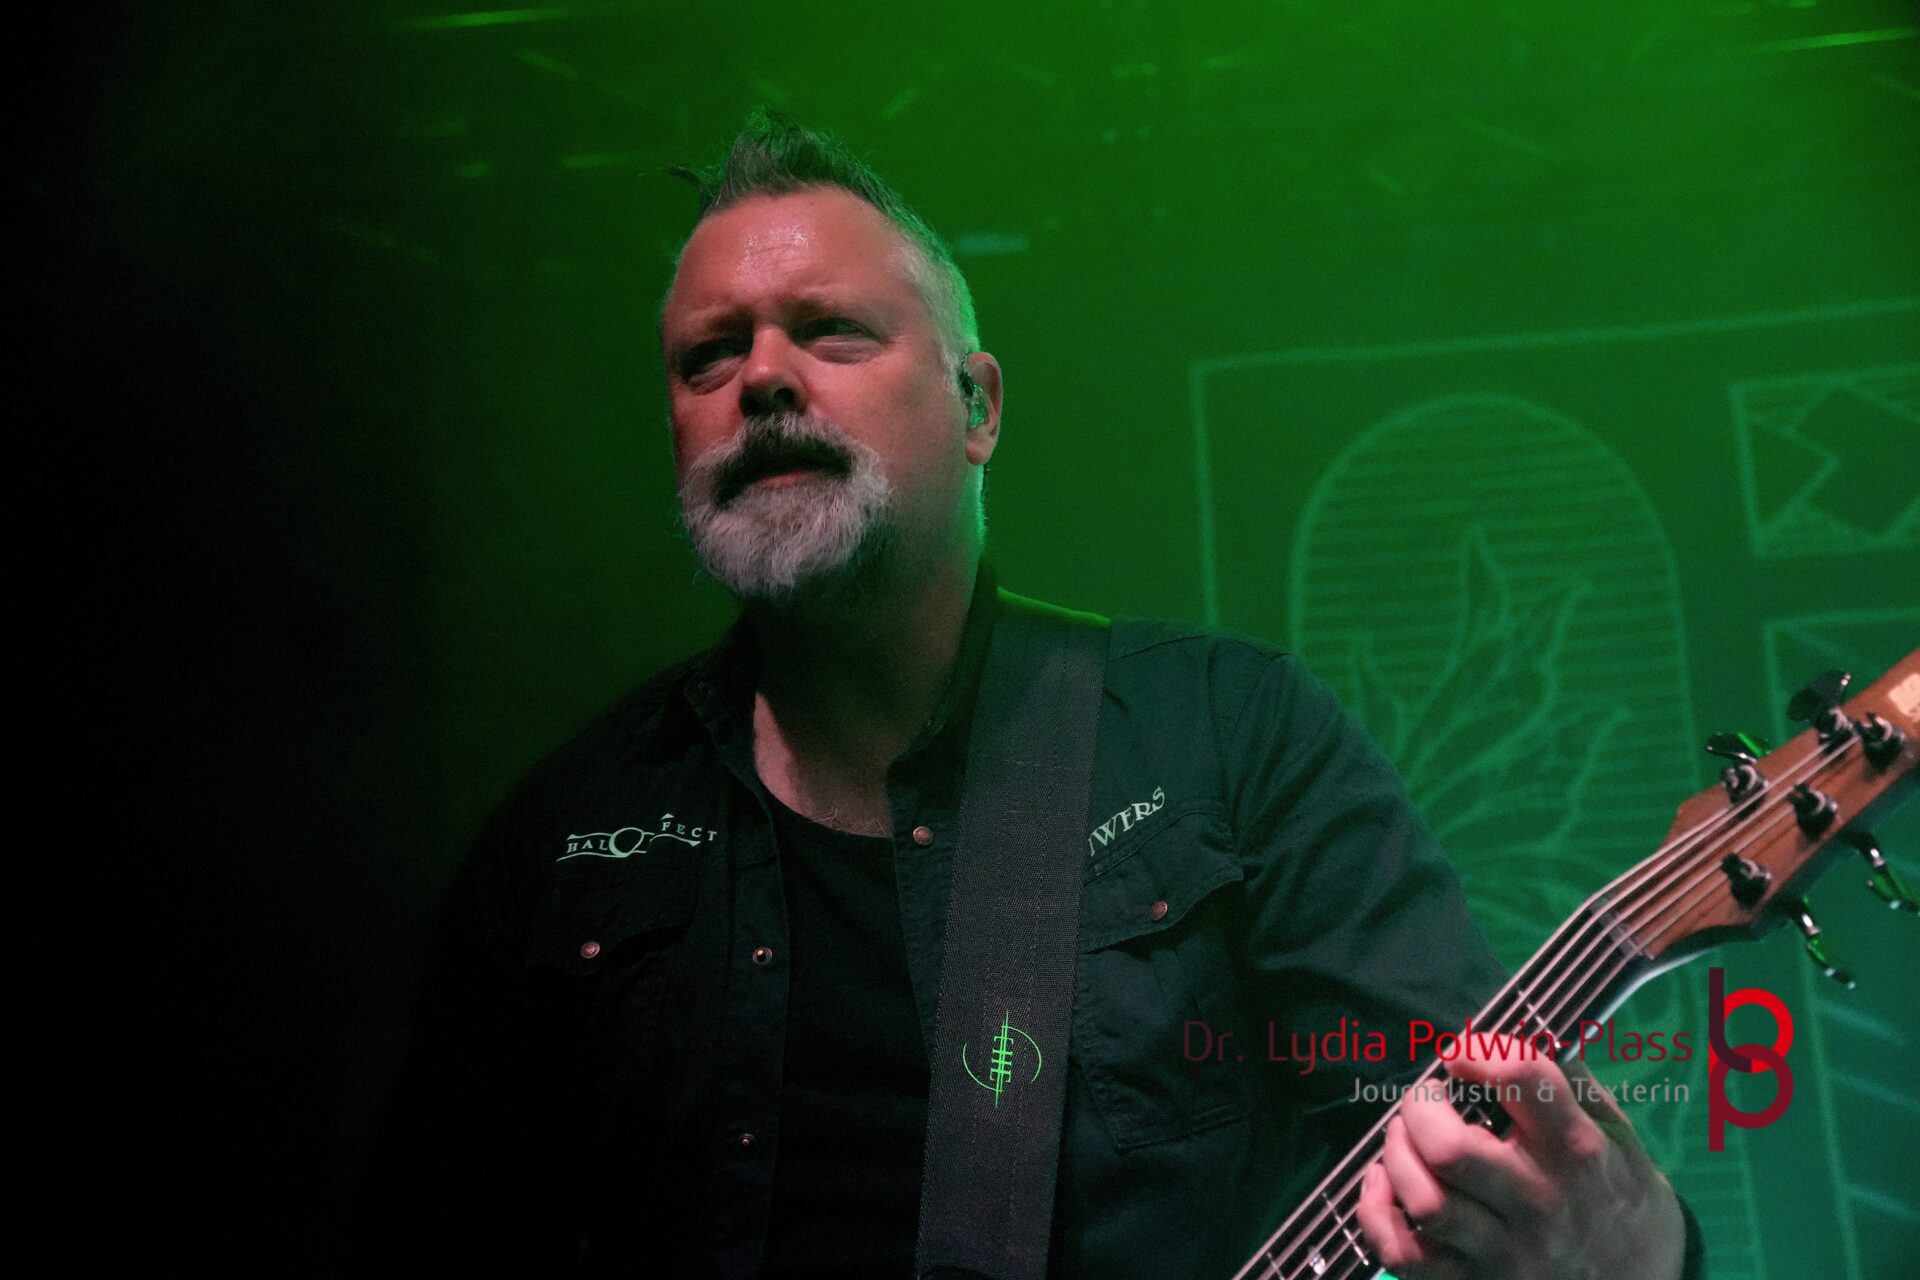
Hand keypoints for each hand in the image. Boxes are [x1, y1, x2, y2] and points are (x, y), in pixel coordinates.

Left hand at [1352, 1046, 1685, 1278]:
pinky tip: (1383, 1186)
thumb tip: (1507, 1026)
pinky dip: (1376, 1216)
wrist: (1642, 1274)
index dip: (1476, 1051)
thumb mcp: (1611, 1125)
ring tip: (1404, 1140)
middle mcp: (1542, 1201)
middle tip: (1424, 1100)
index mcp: (1577, 1149)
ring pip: (1425, 1203)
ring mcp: (1509, 1252)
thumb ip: (1564, 1076)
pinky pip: (1405, 1257)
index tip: (1461, 1054)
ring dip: (1396, 1158)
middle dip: (1418, 1109)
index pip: (1521, 1078)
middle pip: (1449, 1149)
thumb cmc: (1613, 1184)